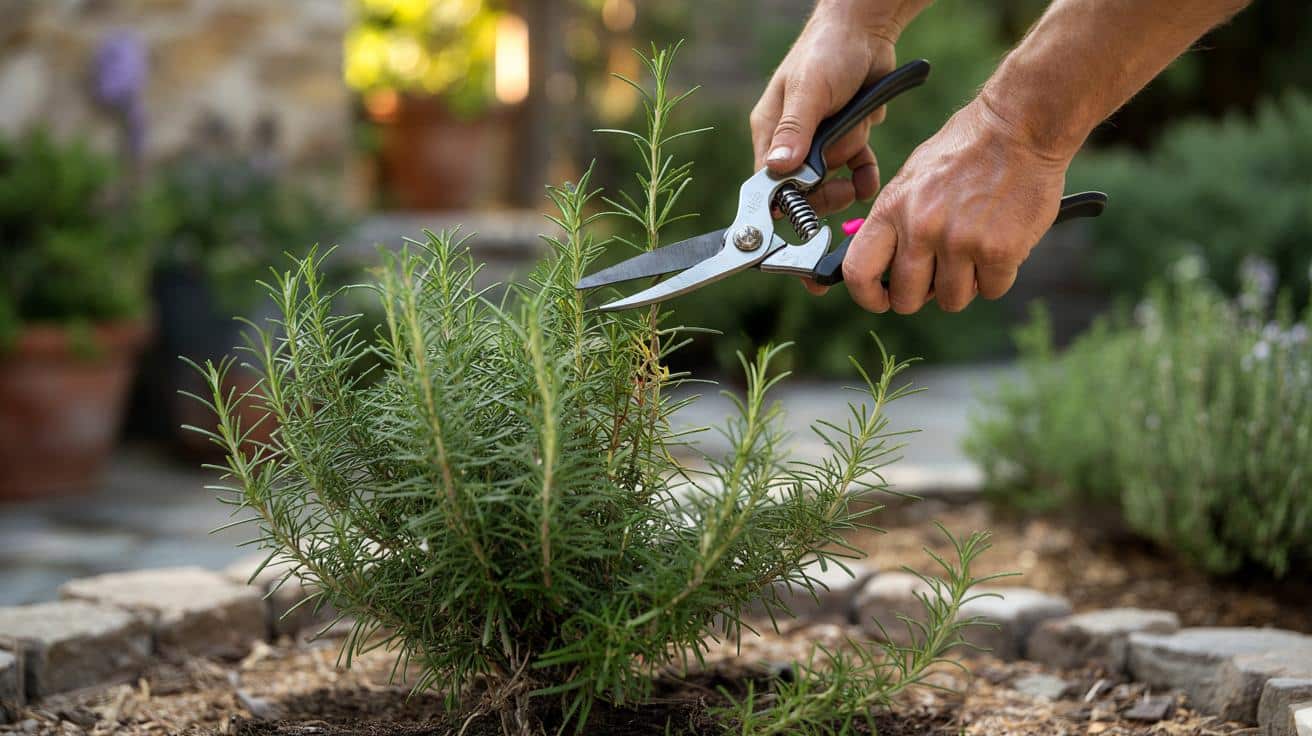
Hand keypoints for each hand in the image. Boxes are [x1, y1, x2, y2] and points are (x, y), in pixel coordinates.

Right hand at [750, 5, 898, 215]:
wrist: (867, 30)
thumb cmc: (828, 50)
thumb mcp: (809, 90)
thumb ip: (795, 130)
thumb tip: (777, 167)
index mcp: (771, 129)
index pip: (769, 180)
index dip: (787, 198)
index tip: (808, 205)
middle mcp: (792, 139)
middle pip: (803, 188)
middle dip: (826, 188)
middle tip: (842, 187)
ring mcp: (821, 140)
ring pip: (833, 177)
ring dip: (850, 158)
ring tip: (858, 129)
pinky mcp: (847, 137)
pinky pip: (855, 170)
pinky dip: (864, 173)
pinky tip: (868, 176)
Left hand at [818, 98, 1072, 312]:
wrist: (1020, 125)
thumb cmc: (966, 150)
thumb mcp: (913, 177)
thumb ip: (895, 220)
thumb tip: (882, 263)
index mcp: (892, 208)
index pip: (859, 271)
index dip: (867, 297)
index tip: (881, 300)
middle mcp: (921, 229)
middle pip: (907, 299)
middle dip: (922, 295)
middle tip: (938, 276)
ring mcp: (960, 242)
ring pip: (952, 300)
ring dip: (964, 285)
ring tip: (974, 253)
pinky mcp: (999, 250)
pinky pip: (992, 289)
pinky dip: (997, 276)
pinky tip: (1001, 246)